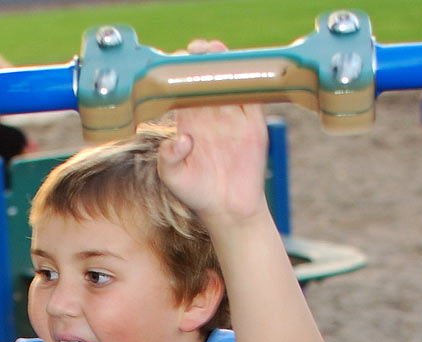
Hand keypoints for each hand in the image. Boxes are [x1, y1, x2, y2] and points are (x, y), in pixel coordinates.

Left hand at [157, 39, 269, 223]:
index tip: (174, 65)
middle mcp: (210, 114)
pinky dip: (248, 80)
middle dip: (200, 58)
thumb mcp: (174, 179)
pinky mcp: (254, 122)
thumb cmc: (197, 195)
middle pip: (206, 76)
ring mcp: (233, 116)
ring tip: (213, 51)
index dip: (178, 73)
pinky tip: (238, 70)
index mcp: (188, 121)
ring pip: (228, 80)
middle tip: (195, 50)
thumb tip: (179, 139)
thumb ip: (168, 159)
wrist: (229, 211)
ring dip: (222, 62)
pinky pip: (252, 95)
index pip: (182, 88)